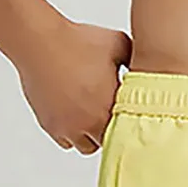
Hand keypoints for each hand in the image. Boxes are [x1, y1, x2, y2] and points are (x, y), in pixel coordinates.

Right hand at [15, 17, 131, 153]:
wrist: (39, 40)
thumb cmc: (76, 41)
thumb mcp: (118, 44)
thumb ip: (135, 59)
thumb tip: (148, 65)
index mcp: (109, 107)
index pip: (128, 130)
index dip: (129, 121)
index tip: (128, 111)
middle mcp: (88, 122)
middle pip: (108, 142)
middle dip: (111, 129)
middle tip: (109, 112)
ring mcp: (67, 126)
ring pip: (86, 146)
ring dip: (91, 135)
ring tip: (91, 115)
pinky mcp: (50, 125)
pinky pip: (65, 140)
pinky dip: (71, 133)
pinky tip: (74, 114)